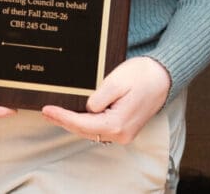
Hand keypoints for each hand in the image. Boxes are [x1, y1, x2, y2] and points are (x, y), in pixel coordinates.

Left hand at [41, 56, 170, 144]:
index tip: (47, 109)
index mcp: (118, 124)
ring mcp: (123, 133)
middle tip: (45, 111)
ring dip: (73, 122)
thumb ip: (98, 98)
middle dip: (64, 121)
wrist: (163, 77)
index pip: (83, 124)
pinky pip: (99, 127)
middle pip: (85, 131)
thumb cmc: (142, 75)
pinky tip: (74, 114)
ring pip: (91, 131)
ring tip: (54, 113)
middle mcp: (121, 134)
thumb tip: (86, 109)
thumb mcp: (116, 81)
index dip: (63, 117)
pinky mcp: (124, 127)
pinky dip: (85, 122)